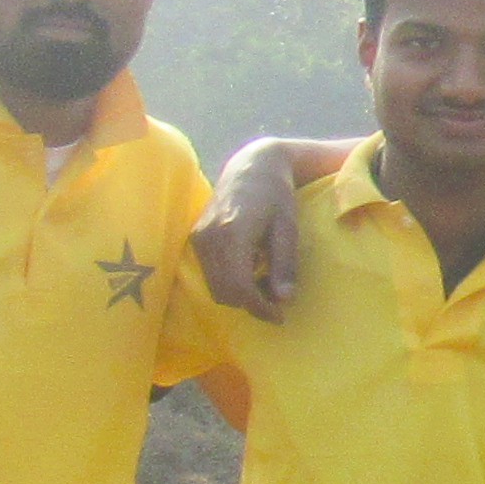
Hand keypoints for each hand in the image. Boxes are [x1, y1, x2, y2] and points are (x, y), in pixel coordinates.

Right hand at [195, 140, 309, 320]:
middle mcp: (209, 237)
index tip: (280, 316)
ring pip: (215, 286)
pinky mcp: (196, 237)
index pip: (239, 287)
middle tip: (278, 302)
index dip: (259, 308)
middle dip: (251, 304)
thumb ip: (284, 264)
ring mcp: (198, 237)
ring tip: (267, 284)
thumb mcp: (288, 229)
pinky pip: (210, 273)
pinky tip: (252, 270)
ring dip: (240, 294)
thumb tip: (284, 300)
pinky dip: (230, 281)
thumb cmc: (276, 196)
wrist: (252, 167)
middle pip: (224, 292)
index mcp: (232, 233)